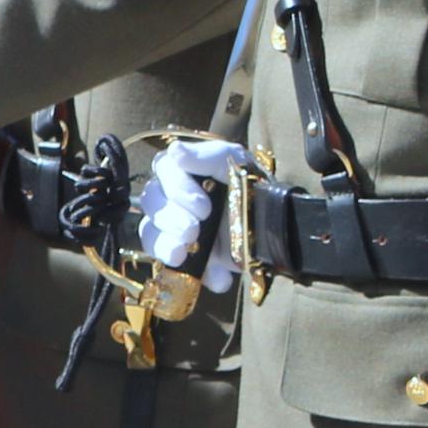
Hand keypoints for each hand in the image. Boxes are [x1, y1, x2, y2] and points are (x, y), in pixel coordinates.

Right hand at [134, 137, 243, 291]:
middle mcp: (172, 198)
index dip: (176, 188)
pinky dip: (192, 272)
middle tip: (192, 229)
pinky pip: (169, 263)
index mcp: (183, 172)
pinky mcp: (185, 255)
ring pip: (149, 231)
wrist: (278, 225)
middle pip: (150, 202)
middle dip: (170, 217)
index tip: (202, 205)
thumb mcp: (236, 164)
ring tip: (185, 251)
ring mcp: (175, 228)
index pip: (162, 171)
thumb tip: (174, 151)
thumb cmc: (253, 186)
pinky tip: (216, 276)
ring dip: (166, 243)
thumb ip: (207, 156)